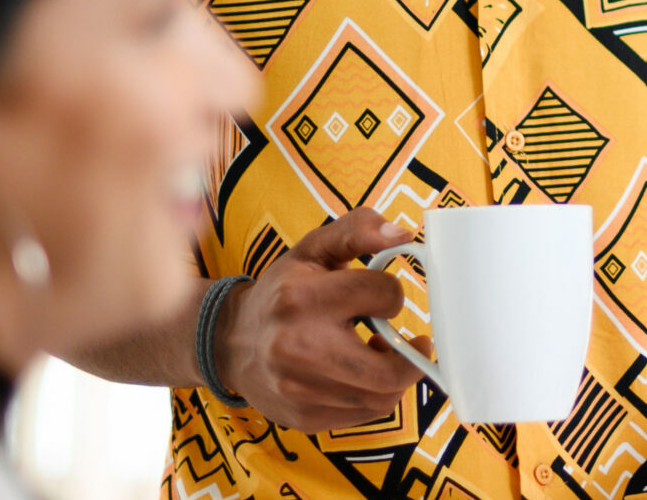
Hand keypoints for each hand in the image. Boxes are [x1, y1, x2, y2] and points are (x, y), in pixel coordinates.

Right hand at [216, 207, 429, 431]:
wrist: (231, 341)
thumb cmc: (282, 291)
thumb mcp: (313, 249)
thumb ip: (358, 229)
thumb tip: (402, 235)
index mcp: (302, 298)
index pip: (384, 296)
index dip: (392, 295)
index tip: (382, 297)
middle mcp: (297, 348)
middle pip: (389, 370)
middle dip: (411, 356)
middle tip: (415, 344)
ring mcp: (299, 389)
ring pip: (381, 397)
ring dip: (395, 376)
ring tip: (380, 355)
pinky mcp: (303, 418)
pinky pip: (364, 414)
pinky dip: (375, 395)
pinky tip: (361, 375)